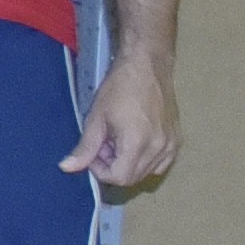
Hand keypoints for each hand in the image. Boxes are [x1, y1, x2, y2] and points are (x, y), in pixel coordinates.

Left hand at [63, 51, 178, 194]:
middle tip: (105, 143)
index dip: (101, 170)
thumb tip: (67, 168)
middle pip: (133, 178)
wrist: (147, 66)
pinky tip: (135, 142)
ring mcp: (171, 145)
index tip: (94, 152)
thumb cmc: (119, 88)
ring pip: (147, 172)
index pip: (119, 178)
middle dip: (114, 166)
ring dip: (129, 163)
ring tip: (119, 140)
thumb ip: (85, 147)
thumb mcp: (96, 118)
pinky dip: (146, 160)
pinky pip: (161, 163)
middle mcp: (159, 148)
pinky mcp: (177, 139)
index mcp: (138, 143)